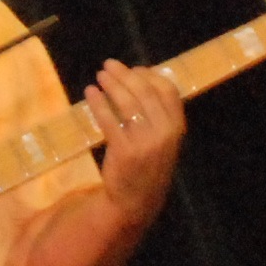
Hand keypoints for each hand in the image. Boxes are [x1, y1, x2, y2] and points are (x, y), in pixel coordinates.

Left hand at [82, 59, 184, 223]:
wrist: (135, 200)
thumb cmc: (147, 166)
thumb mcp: (162, 140)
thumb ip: (158, 115)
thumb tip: (141, 81)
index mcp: (176, 126)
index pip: (167, 90)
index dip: (149, 75)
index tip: (133, 69)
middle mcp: (164, 132)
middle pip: (144, 92)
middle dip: (125, 75)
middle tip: (109, 65)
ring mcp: (144, 142)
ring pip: (127, 103)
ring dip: (111, 84)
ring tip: (99, 75)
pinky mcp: (123, 150)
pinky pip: (109, 120)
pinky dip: (98, 103)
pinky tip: (90, 93)